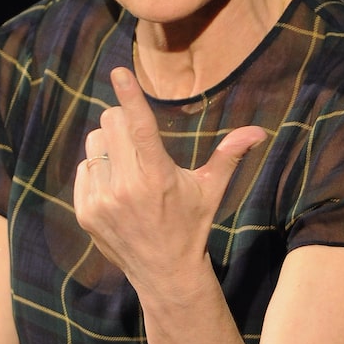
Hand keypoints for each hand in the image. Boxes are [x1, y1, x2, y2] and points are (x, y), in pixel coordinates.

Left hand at [73, 67, 265, 289]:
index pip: (141, 126)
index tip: (119, 71)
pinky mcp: (86, 212)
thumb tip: (259, 131)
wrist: (164, 273)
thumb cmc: (191, 225)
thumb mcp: (210, 191)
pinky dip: (98, 170)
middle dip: (124, 122)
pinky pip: (84, 168)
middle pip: (111, 123)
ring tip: (128, 169)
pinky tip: (116, 189)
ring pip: (94, 143)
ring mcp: (102, 201)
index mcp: (158, 176)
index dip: (130, 95)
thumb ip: (229, 155)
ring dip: (109, 146)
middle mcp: (127, 187)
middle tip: (139, 142)